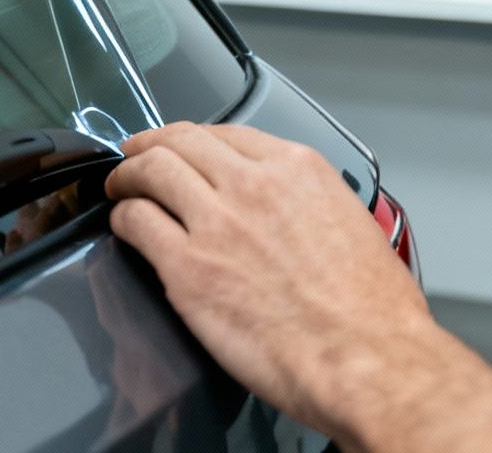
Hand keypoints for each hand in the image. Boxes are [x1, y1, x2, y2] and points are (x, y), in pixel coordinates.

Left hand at [103, 122, 435, 435]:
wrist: (366, 358)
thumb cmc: (372, 311)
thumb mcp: (351, 223)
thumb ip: (307, 204)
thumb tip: (287, 214)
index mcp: (297, 170)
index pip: (227, 132)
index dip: (193, 138)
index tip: (183, 147)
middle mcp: (253, 185)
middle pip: (180, 141)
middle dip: (150, 145)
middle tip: (135, 155)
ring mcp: (216, 223)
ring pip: (151, 171)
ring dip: (128, 175)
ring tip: (120, 188)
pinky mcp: (188, 268)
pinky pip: (138, 223)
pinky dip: (124, 218)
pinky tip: (125, 226)